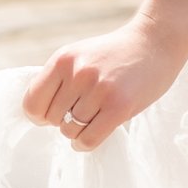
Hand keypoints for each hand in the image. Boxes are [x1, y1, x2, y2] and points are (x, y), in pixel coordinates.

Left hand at [22, 20, 185, 153]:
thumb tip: (38, 115)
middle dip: (63, 120)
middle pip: (52, 119)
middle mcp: (78, 73)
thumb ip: (58, 80)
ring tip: (94, 117)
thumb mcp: (80, 56)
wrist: (155, 43)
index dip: (39, 114)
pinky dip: (84, 143)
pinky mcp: (119, 106)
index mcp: (63, 59)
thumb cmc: (114, 55)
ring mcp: (99, 90)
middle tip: (82, 111)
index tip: (53, 114)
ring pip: (70, 130)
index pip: (32, 102)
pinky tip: (92, 134)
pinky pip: (88, 139)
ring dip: (78, 131)